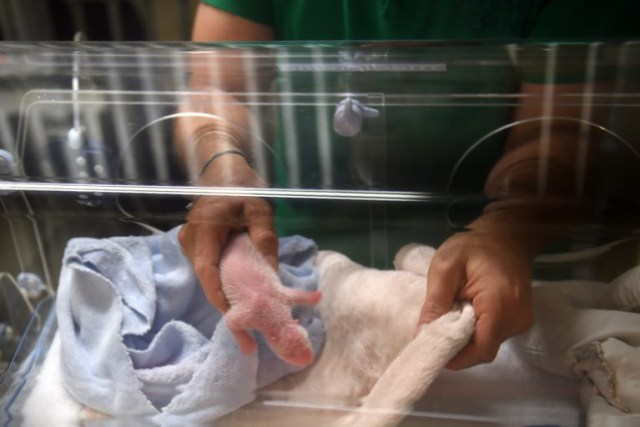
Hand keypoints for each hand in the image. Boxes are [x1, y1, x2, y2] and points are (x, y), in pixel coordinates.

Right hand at [178, 154, 277, 312]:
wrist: (223, 169)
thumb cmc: (242, 187)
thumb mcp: (260, 210)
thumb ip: (264, 238)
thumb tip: (272, 272)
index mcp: (205, 228)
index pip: (206, 269)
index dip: (217, 294)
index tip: (232, 314)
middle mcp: (191, 238)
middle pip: (205, 275)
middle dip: (224, 296)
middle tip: (246, 315)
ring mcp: (190, 241)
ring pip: (206, 272)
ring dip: (224, 286)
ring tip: (246, 303)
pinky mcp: (195, 242)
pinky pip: (207, 264)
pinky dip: (222, 274)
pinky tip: (239, 283)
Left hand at [418, 230, 533, 368]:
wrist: (504, 236)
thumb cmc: (473, 247)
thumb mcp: (445, 267)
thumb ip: (435, 303)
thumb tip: (421, 335)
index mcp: (500, 305)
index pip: (480, 349)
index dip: (455, 356)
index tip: (430, 349)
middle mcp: (516, 319)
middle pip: (482, 350)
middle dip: (455, 347)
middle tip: (432, 332)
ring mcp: (520, 321)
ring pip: (486, 344)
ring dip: (464, 339)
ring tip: (445, 319)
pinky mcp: (518, 320)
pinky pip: (492, 335)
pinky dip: (473, 332)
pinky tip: (460, 316)